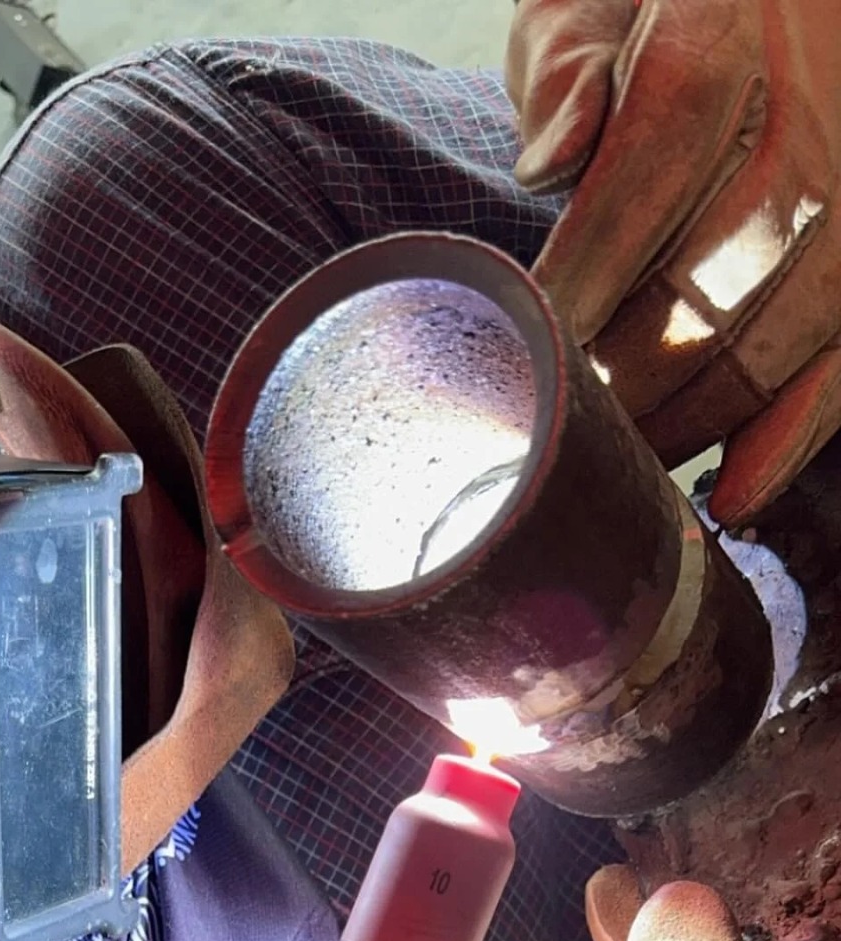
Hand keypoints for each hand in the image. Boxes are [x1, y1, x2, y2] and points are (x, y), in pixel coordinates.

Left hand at [506, 0, 840, 526]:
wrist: (780, 4)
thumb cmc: (659, 6)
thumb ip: (568, 66)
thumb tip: (547, 167)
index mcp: (727, 31)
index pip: (650, 170)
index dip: (585, 276)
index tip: (528, 350)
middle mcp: (814, 110)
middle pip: (717, 271)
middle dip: (628, 371)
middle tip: (559, 428)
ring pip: (785, 331)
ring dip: (693, 416)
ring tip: (623, 461)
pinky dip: (791, 435)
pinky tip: (733, 491)